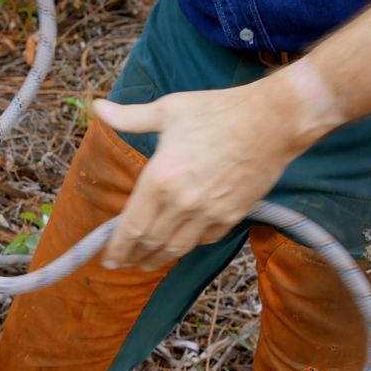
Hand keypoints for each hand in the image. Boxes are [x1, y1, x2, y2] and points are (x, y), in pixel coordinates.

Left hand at [93, 78, 325, 270]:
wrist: (272, 122)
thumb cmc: (217, 111)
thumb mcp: (168, 109)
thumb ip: (129, 117)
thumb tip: (97, 107)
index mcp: (160, 178)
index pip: (131, 226)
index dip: (117, 247)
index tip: (108, 258)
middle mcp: (182, 202)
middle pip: (151, 242)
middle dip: (133, 257)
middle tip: (122, 264)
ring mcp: (209, 212)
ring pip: (177, 248)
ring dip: (158, 259)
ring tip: (146, 264)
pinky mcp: (232, 215)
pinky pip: (204, 239)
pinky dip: (188, 246)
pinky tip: (180, 245)